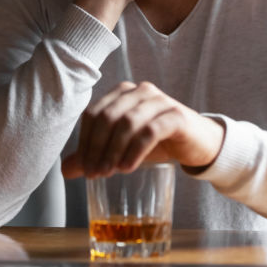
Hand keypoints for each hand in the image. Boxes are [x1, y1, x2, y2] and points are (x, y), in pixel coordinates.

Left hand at [61, 81, 224, 178]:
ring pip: (127, 122)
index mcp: (123, 93)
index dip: (84, 141)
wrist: (200, 144)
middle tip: (94, 174)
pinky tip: (128, 168)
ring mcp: (160, 101)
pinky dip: (136, 150)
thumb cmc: (159, 142)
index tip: (83, 169)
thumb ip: (96, 154)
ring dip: (114, 150)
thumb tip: (66, 170)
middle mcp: (140, 91)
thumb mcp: (123, 148)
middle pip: (107, 116)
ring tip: (109, 173)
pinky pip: (150, 131)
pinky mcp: (176, 116)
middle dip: (97, 147)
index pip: (93, 113)